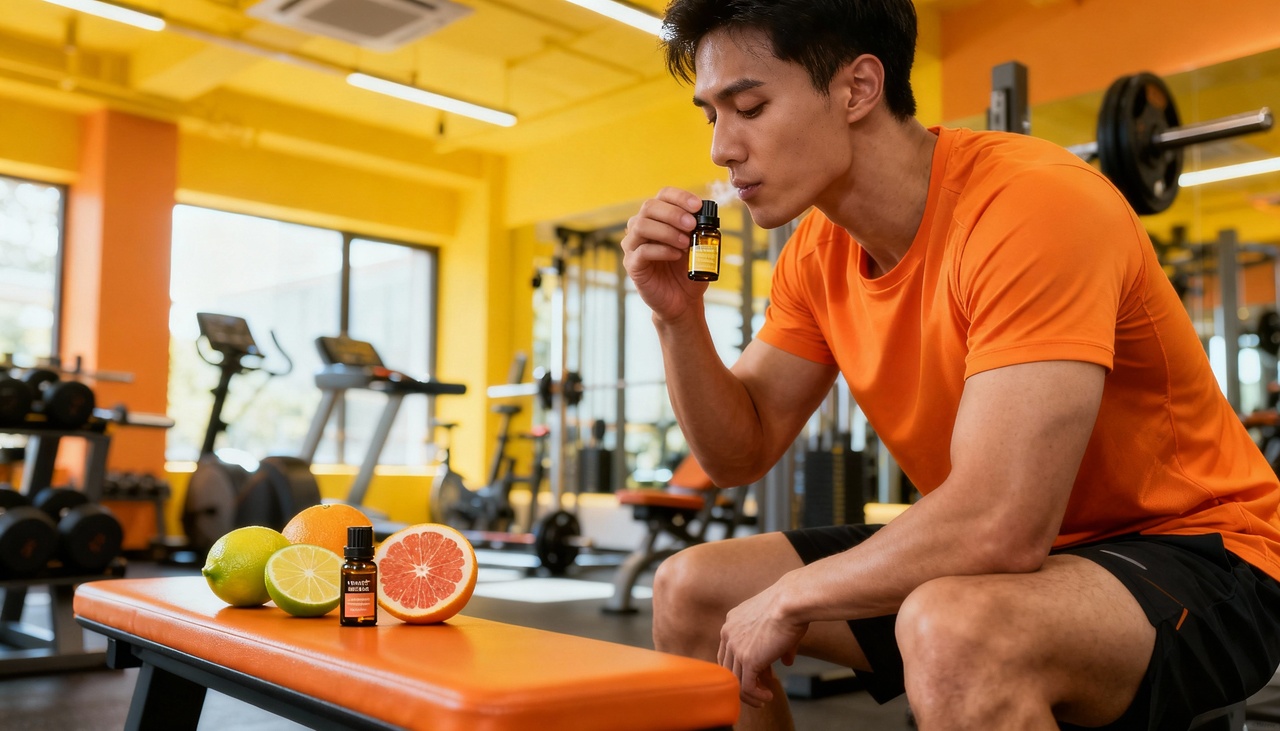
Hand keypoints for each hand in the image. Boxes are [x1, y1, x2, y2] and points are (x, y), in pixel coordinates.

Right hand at [620, 188, 706, 321]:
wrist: (683, 300)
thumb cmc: (690, 270)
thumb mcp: (700, 246)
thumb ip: (701, 230)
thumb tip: (707, 214)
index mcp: (659, 218)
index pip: (663, 195)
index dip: (679, 197)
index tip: (697, 206)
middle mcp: (642, 227)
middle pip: (649, 207)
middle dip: (673, 213)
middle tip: (692, 225)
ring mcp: (633, 246)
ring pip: (641, 226)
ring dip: (667, 231)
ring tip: (685, 243)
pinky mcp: (632, 265)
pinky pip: (641, 251)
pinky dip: (662, 250)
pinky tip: (676, 255)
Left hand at [717, 583, 808, 707]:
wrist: (791, 602)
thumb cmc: (790, 607)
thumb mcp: (778, 625)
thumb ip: (778, 644)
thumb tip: (787, 661)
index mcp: (732, 621)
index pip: (728, 650)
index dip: (743, 665)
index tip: (762, 672)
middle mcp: (728, 633)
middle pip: (728, 667)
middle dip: (745, 680)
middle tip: (761, 688)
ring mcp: (736, 647)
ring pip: (736, 680)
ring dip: (750, 693)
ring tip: (764, 698)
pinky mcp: (747, 660)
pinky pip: (746, 687)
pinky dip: (756, 696)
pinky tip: (768, 696)